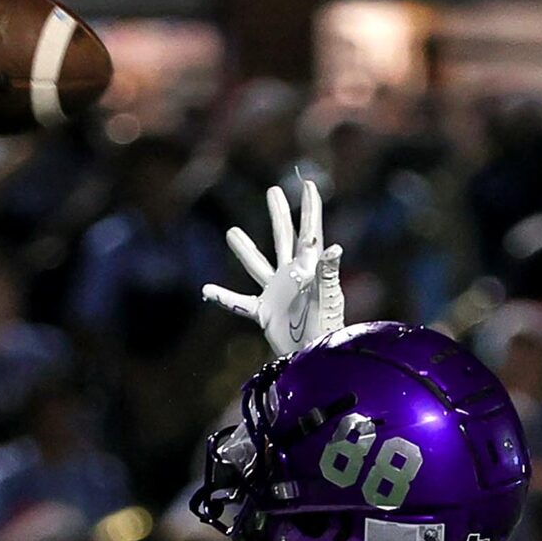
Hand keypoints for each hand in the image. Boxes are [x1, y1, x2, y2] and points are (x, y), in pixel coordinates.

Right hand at [203, 179, 344, 357]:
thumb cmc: (326, 328)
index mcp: (308, 267)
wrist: (313, 357)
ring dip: (245, 249)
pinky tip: (207, 290)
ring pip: (257, 264)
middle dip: (279, 214)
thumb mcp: (327, 297)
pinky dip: (223, 297)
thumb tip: (334, 247)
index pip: (309, 230)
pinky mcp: (264, 311)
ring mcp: (276, 292)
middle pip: (283, 237)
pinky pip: (239, 302)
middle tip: (273, 191)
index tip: (309, 183)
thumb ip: (328, 272)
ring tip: (231, 232)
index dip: (309, 207)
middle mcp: (292, 275)